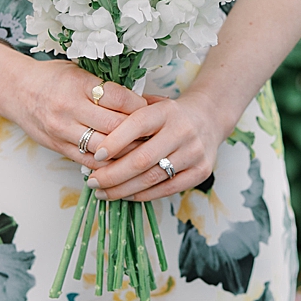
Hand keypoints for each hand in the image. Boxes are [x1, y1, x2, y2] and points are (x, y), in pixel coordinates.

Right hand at [0, 59, 148, 169]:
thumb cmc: (51, 77)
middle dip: (139, 132)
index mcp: (77, 84)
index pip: (118, 99)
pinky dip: (108, 164)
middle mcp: (69, 108)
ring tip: (143, 150)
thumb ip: (108, 86)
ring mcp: (62, 130)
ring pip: (104, 149)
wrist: (15, 89)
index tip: (152, 109)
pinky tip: (122, 162)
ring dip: (126, 152)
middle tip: (156, 133)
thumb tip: (144, 99)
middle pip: (114, 126)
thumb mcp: (80, 71)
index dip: (140, 106)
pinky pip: (88, 162)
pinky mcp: (58, 147)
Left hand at [88, 92, 233, 203]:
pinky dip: (141, 195)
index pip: (137, 125)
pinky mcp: (200, 172)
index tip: (95, 156)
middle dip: (112, 174)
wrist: (208, 119)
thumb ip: (126, 115)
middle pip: (142, 159)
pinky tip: (124, 195)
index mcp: (167, 110)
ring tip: (102, 192)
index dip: (114, 142)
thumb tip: (91, 139)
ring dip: (122, 189)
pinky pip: (165, 189)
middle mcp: (183, 130)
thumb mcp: (150, 104)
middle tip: (92, 181)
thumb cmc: (168, 115)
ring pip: (152, 178)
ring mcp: (194, 153)